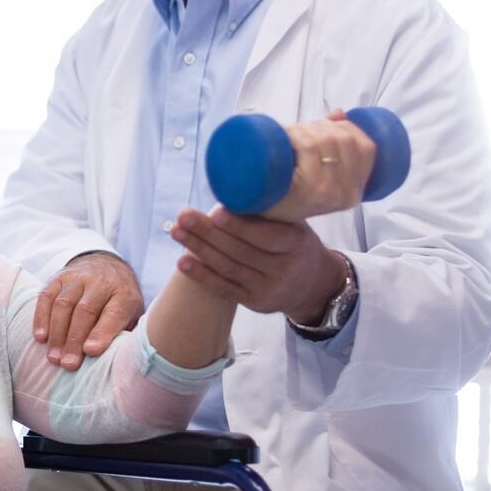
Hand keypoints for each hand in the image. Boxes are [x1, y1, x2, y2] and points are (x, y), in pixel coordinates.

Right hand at [33, 252, 144, 369]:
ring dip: (57, 333)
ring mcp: (77, 277)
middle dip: (74, 340)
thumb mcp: (132, 315)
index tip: (91, 351)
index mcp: (123, 294)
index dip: (101, 333)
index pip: (113, 313)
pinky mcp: (58, 277)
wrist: (106, 266)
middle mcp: (100, 282)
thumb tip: (111, 361)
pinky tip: (41, 337)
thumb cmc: (119, 301)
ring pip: (63, 304)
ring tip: (54, 357)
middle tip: (68, 364)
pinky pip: (46, 297)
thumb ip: (123, 334)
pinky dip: (41, 318)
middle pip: (84, 310)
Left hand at [170, 207, 347, 323]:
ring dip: (198, 249)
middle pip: (239, 251)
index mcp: (296, 243)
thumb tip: (234, 187)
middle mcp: (284, 269)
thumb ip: (268, 211)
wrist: (314, 285)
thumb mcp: (294, 224)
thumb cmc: (295, 243)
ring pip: (228, 268)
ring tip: (176, 231)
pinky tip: (182, 262)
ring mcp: (268, 288)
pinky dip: (201, 274)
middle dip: (208, 232)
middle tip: (183, 216)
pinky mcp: (255, 303)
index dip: (239, 225)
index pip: (265, 236)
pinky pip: (224, 288)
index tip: (215, 211)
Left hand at [264, 109, 376, 221]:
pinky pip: (308, 147)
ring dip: (308, 127)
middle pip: (345, 140)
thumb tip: (338, 113)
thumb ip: (333, 147)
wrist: (257, 215)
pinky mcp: (304, 189)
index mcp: (354, 192)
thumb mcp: (317, 177)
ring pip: (326, 140)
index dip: (349, 128)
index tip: (329, 124)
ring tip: (292, 132)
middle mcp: (344, 194)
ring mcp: (325, 192)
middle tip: (303, 129)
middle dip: (323, 126)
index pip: (367, 149)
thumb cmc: (286, 194)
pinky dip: (297, 133)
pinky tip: (286, 135)